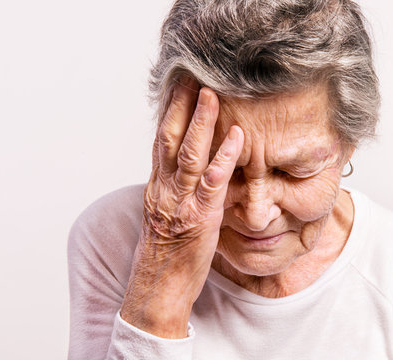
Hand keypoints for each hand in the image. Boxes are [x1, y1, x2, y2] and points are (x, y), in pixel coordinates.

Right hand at [120, 76, 243, 337]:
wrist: (156, 291)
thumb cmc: (164, 257)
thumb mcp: (165, 217)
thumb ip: (174, 191)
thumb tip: (185, 172)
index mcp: (156, 187)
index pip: (160, 140)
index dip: (171, 111)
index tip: (181, 86)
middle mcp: (164, 189)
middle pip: (169, 137)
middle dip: (182, 105)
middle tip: (194, 75)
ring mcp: (180, 203)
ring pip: (189, 153)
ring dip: (203, 122)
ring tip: (214, 93)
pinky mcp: (199, 218)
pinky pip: (212, 183)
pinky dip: (224, 157)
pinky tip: (236, 137)